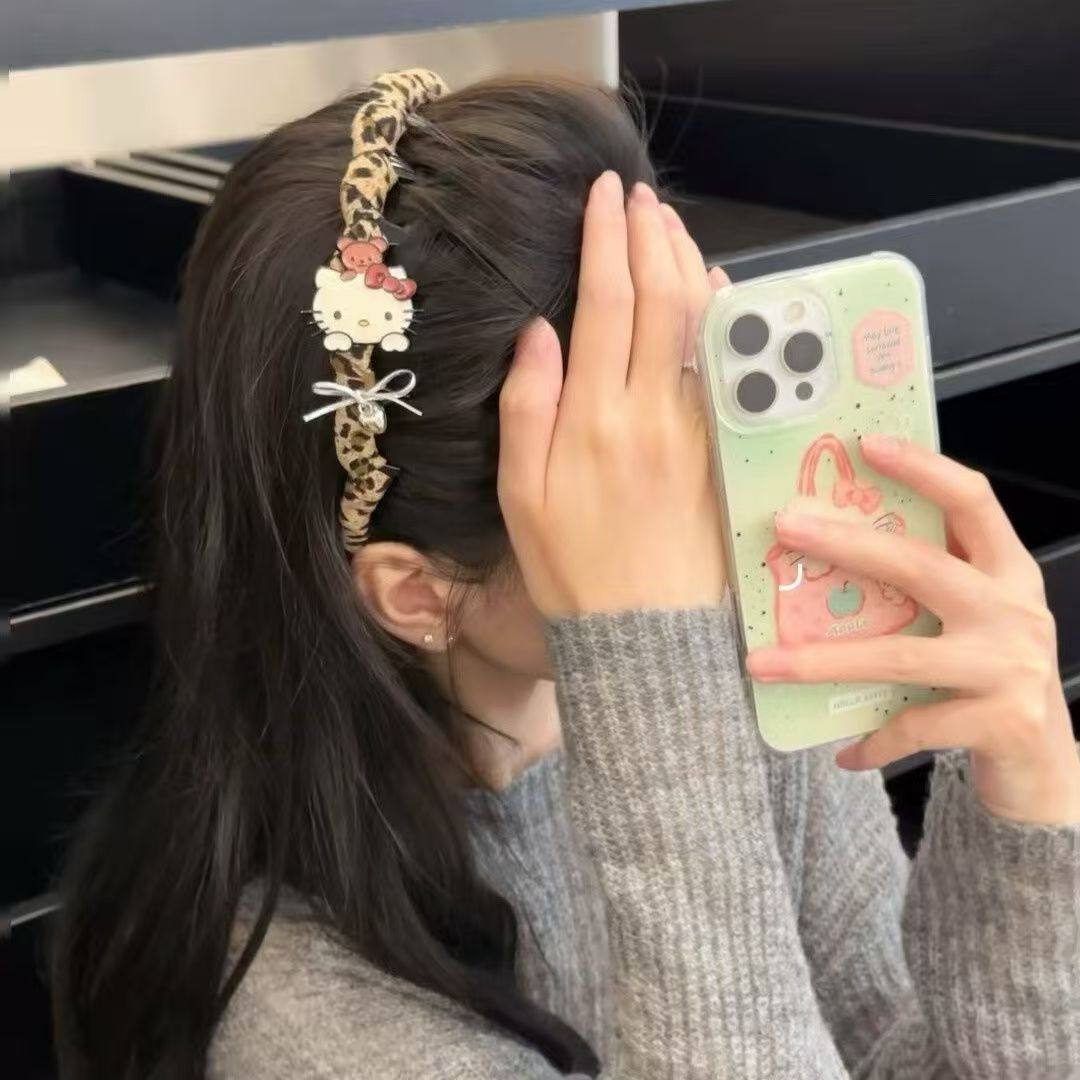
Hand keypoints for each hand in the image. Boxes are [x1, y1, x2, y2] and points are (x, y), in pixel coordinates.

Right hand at [497, 171, 727, 616]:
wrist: (646, 632)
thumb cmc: (571, 568)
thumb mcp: (520, 495)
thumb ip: (526, 407)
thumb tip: (537, 331)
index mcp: (594, 418)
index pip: (606, 303)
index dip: (605, 239)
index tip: (602, 194)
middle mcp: (652, 413)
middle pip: (662, 298)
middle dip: (650, 234)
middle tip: (638, 195)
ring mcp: (697, 428)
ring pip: (702, 324)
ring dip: (687, 262)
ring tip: (668, 224)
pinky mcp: (723, 447)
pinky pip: (725, 365)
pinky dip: (720, 316)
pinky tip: (713, 289)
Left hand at [746, 434, 1079, 824]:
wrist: (1048, 767)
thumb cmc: (995, 679)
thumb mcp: (978, 619)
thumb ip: (933, 582)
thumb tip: (838, 539)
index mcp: (1009, 573)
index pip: (973, 502)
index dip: (925, 467)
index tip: (868, 443)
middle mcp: (1014, 612)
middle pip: (921, 567)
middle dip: (847, 544)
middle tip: (785, 526)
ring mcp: (1011, 668)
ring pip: (899, 657)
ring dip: (822, 662)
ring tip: (762, 664)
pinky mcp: (1001, 722)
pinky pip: (913, 726)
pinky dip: (871, 740)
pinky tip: (840, 752)